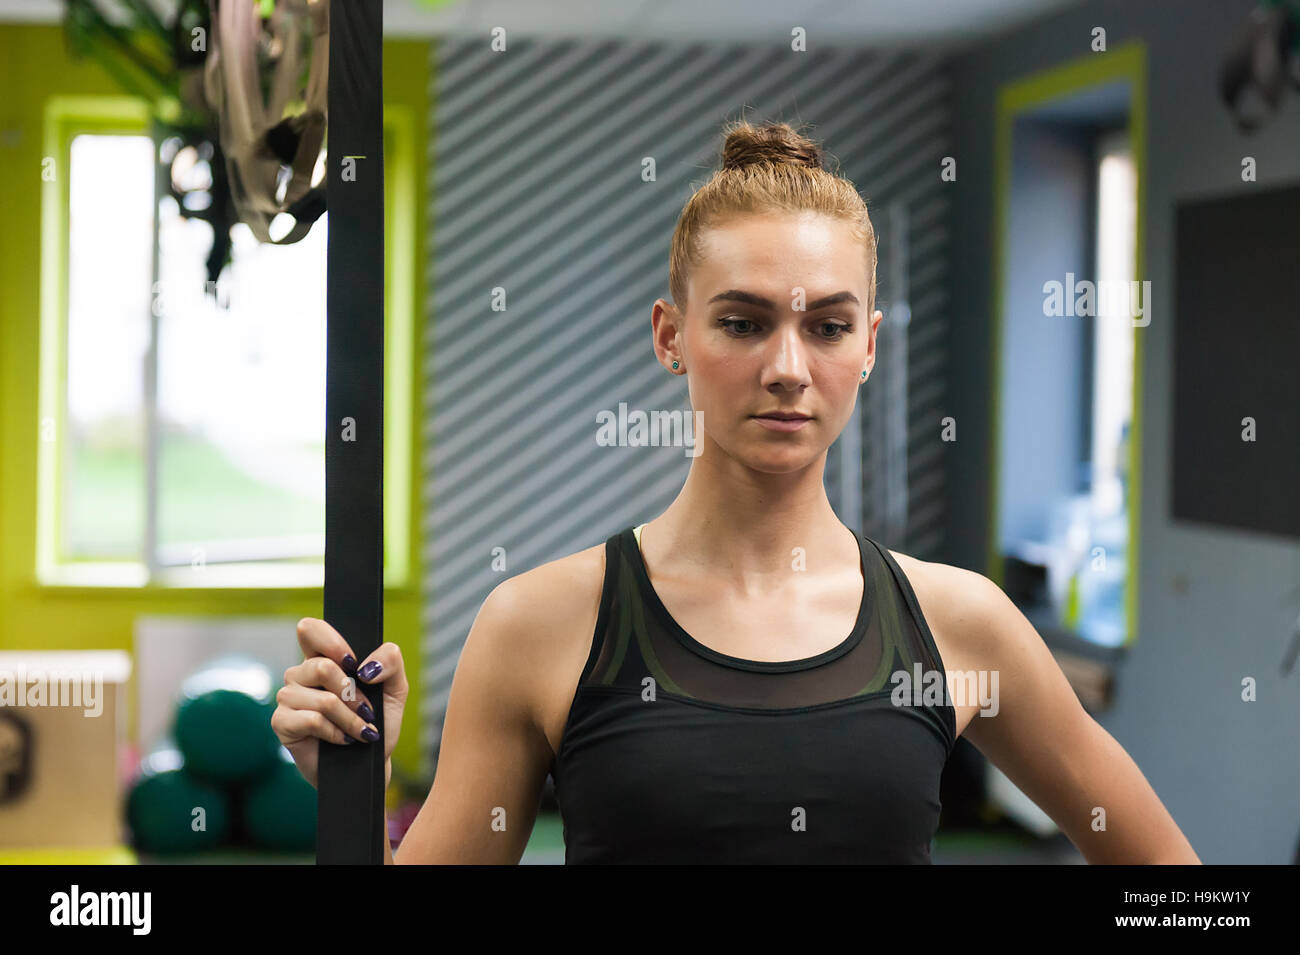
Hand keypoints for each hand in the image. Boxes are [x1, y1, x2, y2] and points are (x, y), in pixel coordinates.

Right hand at [271, 617, 408, 788]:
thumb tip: (366, 666)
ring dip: (349, 718)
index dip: (331, 641)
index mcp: (324, 658)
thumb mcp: (395, 688)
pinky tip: (341, 740)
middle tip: (367, 712)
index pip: (310, 629)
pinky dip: (335, 732)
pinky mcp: (281, 722)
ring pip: (322, 698)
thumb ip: (391, 661)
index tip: (353, 663)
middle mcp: (301, 674)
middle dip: (353, 694)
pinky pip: (310, 720)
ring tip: (359, 730)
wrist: (370, 762)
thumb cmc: (378, 722)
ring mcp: (288, 698)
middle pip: (321, 666)